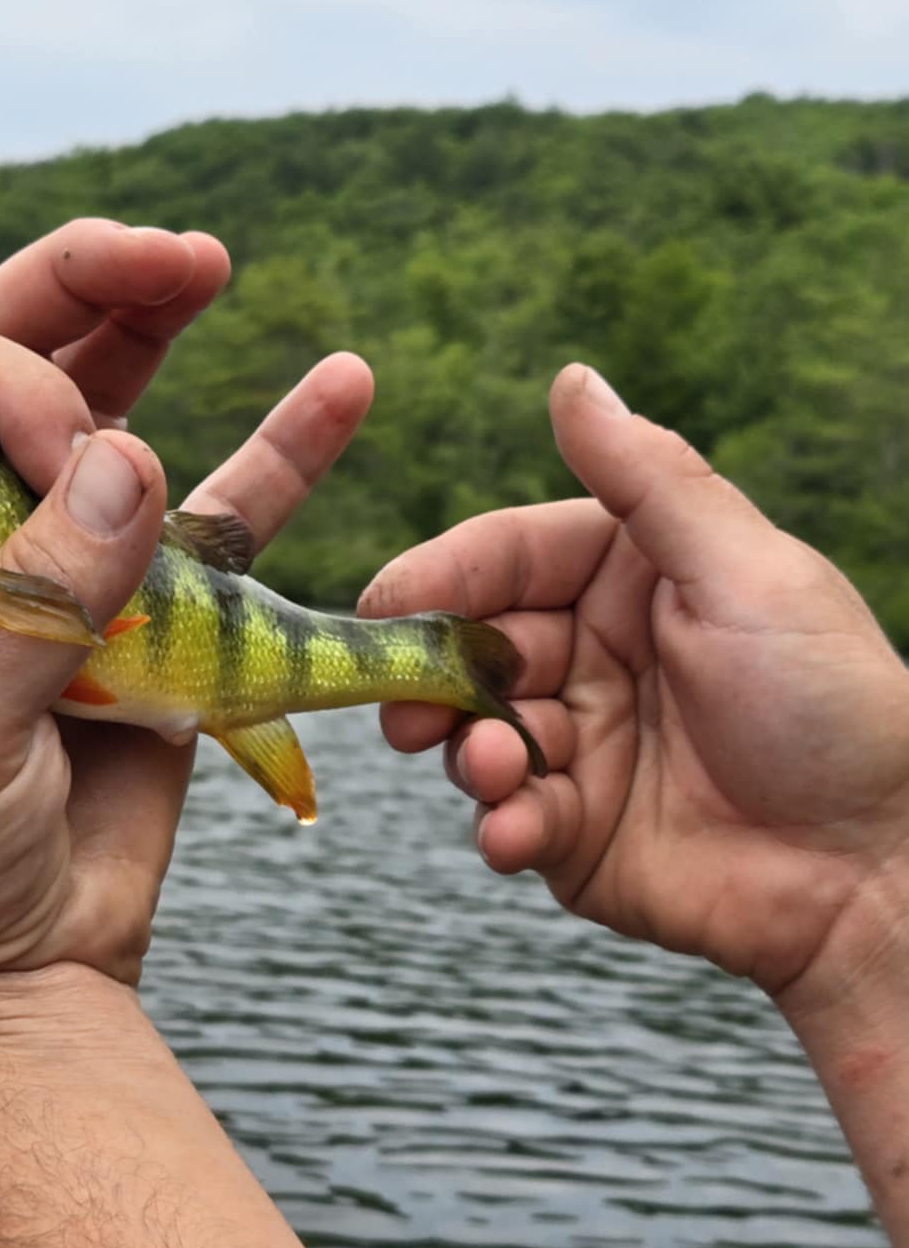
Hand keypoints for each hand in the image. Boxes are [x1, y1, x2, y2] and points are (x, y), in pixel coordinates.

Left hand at [0, 221, 373, 1062]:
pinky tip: (342, 381)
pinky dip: (284, 453)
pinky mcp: (153, 622)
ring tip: (213, 261)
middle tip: (175, 256)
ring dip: (164, 329)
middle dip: (92, 288)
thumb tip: (126, 466)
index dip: (12, 373)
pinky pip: (223, 518)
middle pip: (25, 361)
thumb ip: (32, 601)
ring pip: (121, 416)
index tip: (70, 440)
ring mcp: (66, 569)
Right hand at [361, 364, 908, 1006]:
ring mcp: (582, 747)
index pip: (510, 556)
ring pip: (476, 734)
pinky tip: (520, 828)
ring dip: (471, 751)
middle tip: (406, 708)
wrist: (873, 868)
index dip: (445, 575)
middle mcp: (597, 656)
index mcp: (633, 579)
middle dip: (432, 676)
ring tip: (496, 768)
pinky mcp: (576, 832)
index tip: (388, 604)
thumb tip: (572, 378)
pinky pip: (508, 818)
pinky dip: (501, 823)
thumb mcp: (745, 574)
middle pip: (473, 647)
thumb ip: (647, 482)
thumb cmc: (830, 705)